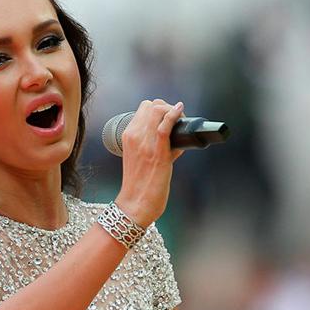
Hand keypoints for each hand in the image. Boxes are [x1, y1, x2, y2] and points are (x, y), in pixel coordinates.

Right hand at [113, 99, 185, 226]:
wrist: (135, 203)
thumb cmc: (139, 184)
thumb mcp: (138, 158)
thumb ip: (151, 145)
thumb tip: (175, 140)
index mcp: (128, 136)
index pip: (144, 108)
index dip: (159, 109)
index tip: (168, 118)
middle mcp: (134, 136)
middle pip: (152, 105)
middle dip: (167, 107)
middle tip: (177, 119)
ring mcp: (145, 143)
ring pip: (158, 110)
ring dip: (173, 112)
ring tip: (181, 121)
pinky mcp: (157, 152)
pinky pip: (165, 126)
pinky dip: (174, 115)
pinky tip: (181, 112)